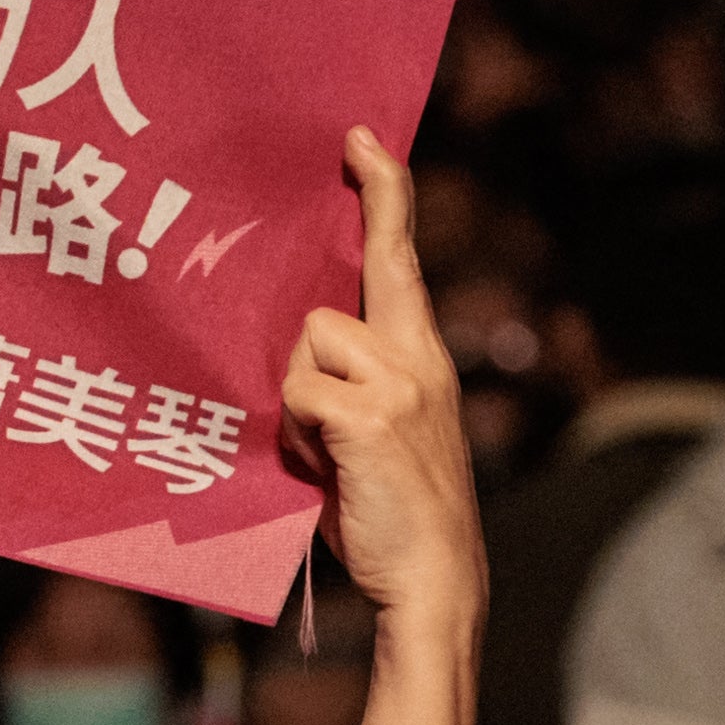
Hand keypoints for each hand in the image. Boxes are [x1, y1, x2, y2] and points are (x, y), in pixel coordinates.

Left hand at [285, 132, 479, 656]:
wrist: (432, 583)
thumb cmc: (390, 515)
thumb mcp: (377, 436)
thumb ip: (349, 385)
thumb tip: (291, 357)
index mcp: (424, 358)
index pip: (404, 259)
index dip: (385, 195)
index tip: (363, 141)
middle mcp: (420, 357)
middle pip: (372, 268)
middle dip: (363, 214)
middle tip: (350, 145)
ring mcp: (401, 384)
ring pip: (310, 341)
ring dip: (299, 394)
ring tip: (322, 451)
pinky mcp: (372, 417)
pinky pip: (300, 394)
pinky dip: (296, 434)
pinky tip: (321, 469)